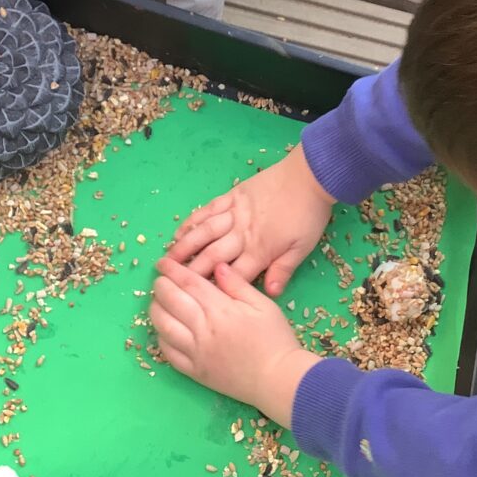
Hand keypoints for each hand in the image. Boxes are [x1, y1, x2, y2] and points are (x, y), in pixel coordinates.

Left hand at [151, 257, 319, 426]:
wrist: (277, 379)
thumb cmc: (276, 339)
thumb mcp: (264, 305)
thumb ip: (238, 284)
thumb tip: (217, 266)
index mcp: (221, 309)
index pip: (189, 283)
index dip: (172, 270)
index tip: (163, 263)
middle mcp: (203, 329)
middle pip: (171, 301)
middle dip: (160, 286)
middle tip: (160, 280)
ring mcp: (196, 352)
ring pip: (163, 326)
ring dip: (155, 310)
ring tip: (157, 302)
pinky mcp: (194, 371)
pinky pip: (168, 352)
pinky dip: (160, 338)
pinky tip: (163, 330)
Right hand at [167, 145, 333, 296]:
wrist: (309, 176)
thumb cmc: (308, 214)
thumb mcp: (303, 247)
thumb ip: (284, 270)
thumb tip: (271, 293)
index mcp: (260, 250)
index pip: (233, 276)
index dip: (214, 289)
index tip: (196, 300)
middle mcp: (242, 234)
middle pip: (211, 257)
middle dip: (190, 272)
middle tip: (168, 284)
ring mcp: (234, 213)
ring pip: (203, 233)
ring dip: (184, 247)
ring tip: (167, 260)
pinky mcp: (232, 196)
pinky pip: (207, 210)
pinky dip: (191, 221)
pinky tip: (179, 231)